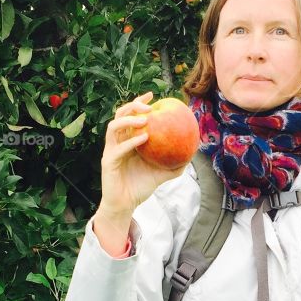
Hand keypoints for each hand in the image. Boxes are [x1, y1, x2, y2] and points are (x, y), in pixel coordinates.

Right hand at [100, 91, 185, 217]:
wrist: (126, 204)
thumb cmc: (141, 187)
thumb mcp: (162, 174)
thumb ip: (175, 164)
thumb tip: (192, 154)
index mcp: (128, 140)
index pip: (130, 116)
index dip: (139, 103)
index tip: (153, 96)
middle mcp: (117, 142)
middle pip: (119, 115)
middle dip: (132, 106)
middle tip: (148, 106)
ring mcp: (111, 150)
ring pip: (114, 127)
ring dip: (128, 120)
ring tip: (145, 120)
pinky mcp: (108, 161)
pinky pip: (118, 148)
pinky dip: (131, 141)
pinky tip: (144, 138)